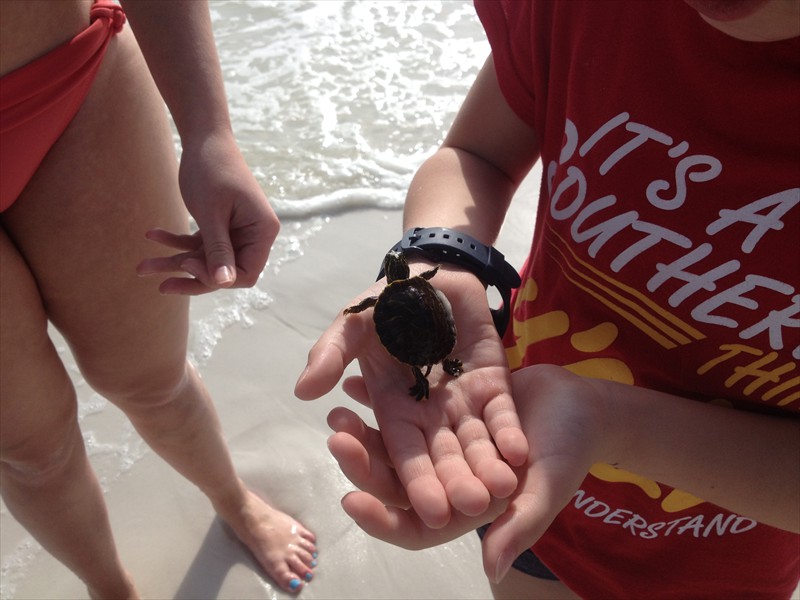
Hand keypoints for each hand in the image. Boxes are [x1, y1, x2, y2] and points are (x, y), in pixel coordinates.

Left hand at [137, 131, 279, 294]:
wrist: (203, 137)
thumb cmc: (211, 170)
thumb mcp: (211, 213)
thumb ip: (218, 250)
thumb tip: (224, 284)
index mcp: (263, 232)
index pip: (246, 274)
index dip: (217, 277)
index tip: (188, 263)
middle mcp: (254, 235)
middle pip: (225, 272)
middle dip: (191, 276)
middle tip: (159, 284)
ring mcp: (237, 231)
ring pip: (207, 260)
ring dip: (175, 262)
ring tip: (142, 266)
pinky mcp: (220, 226)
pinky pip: (198, 244)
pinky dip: (176, 242)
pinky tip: (152, 234)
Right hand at [295, 262, 528, 527]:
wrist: (430, 273)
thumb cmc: (387, 302)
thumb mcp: (353, 324)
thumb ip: (331, 354)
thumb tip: (302, 392)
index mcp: (393, 409)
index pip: (406, 453)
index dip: (419, 481)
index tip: (432, 513)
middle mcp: (428, 414)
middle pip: (444, 457)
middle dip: (456, 483)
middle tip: (471, 509)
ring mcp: (463, 401)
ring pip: (476, 442)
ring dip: (488, 466)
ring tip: (503, 489)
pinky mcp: (493, 384)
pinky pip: (503, 413)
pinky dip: (510, 433)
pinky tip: (521, 454)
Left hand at [325, 364, 606, 582]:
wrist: (580, 403)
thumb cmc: (571, 450)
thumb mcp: (548, 486)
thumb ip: (521, 525)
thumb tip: (491, 571)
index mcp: (465, 507)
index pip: (415, 525)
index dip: (383, 517)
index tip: (351, 499)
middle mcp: (447, 478)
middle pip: (396, 479)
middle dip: (364, 463)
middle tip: (336, 438)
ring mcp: (442, 444)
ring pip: (394, 443)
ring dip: (365, 429)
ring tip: (336, 408)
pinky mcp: (443, 413)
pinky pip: (406, 407)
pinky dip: (382, 396)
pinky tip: (357, 381)